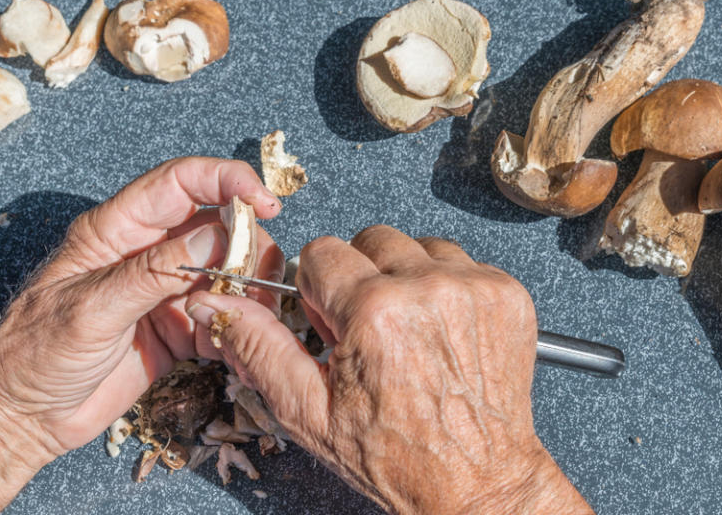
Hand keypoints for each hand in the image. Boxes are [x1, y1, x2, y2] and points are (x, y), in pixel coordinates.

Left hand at [0, 157, 284, 512]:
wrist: (21, 419)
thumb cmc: (32, 356)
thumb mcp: (90, 309)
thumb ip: (153, 272)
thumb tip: (216, 237)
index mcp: (117, 231)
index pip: (180, 183)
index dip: (227, 180)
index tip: (265, 201)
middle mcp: (147, 253)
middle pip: (216, 225)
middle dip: (247, 244)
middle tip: (258, 276)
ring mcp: (165, 291)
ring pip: (228, 270)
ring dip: (249, 287)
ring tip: (250, 313)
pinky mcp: (179, 328)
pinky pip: (223, 315)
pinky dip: (239, 325)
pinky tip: (236, 343)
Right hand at [188, 225, 592, 514]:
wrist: (478, 481)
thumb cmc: (398, 456)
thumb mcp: (309, 411)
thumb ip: (258, 346)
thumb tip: (213, 304)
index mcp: (375, 312)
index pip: (321, 251)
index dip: (319, 292)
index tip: (334, 322)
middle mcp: (428, 289)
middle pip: (369, 240)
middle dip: (360, 279)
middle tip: (370, 331)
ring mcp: (474, 288)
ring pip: (417, 245)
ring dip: (405, 278)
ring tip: (410, 332)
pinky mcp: (507, 293)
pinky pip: (462, 261)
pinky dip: (446, 287)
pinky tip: (442, 331)